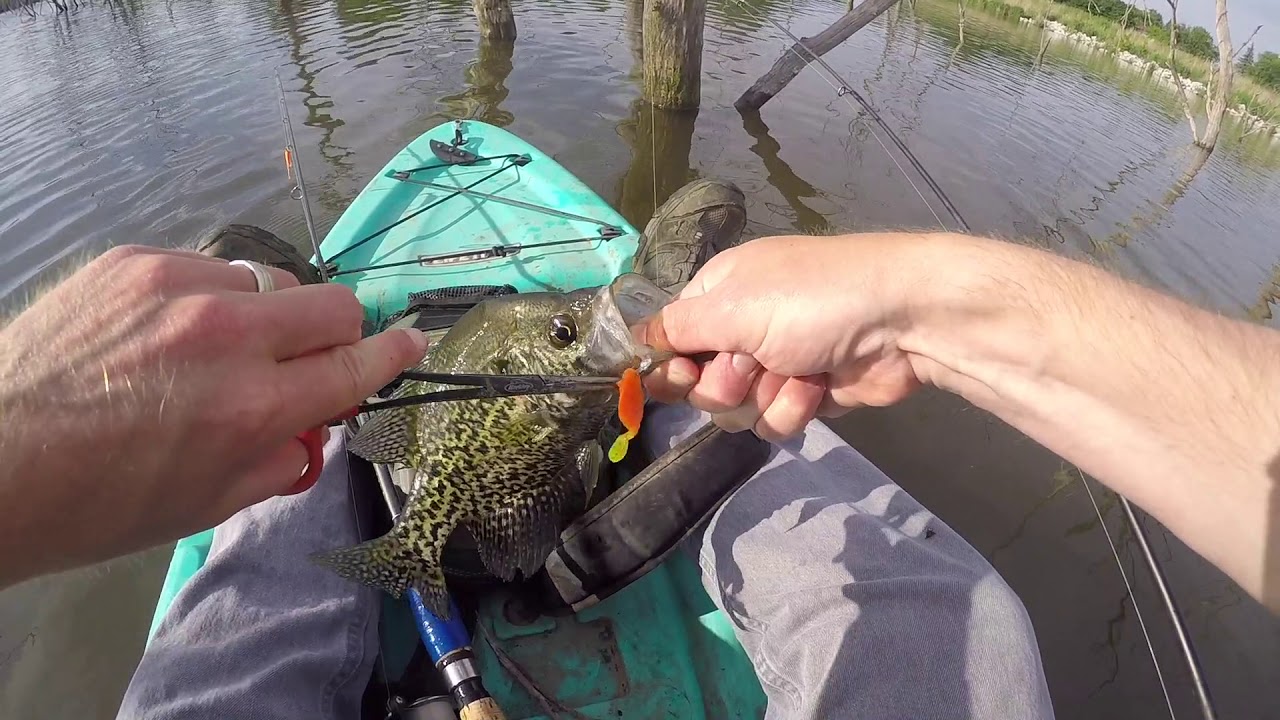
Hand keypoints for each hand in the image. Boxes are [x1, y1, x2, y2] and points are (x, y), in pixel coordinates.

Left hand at [0, 246, 426, 584]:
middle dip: (334, 335)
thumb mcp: (207, 504)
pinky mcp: (134, 262)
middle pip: (331, 304)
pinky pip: (206, 268)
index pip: (356, 365)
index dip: (393, 354)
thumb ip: (280, 459)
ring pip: (268, 281)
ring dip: (262, 317)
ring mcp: (179, 288)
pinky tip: (164, 333)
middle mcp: (230, 335)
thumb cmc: (98, 503)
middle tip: (303, 363)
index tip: (412, 341)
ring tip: (212, 352)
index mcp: (255, 406)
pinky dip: (204, 301)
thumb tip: (310, 426)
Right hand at [635, 234, 924, 439]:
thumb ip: (677, 329)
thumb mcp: (733, 306)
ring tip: (796, 372)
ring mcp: (775, 363)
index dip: (672, 364)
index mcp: (719, 294)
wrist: (901, 321)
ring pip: (736, 411)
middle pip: (699, 384)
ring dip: (764, 397)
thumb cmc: (812, 299)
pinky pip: (774, 421)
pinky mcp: (805, 394)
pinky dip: (794, 407)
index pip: (671, 339)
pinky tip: (818, 386)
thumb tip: (635, 337)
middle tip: (751, 365)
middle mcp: (742, 328)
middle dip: (725, 384)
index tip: (684, 375)